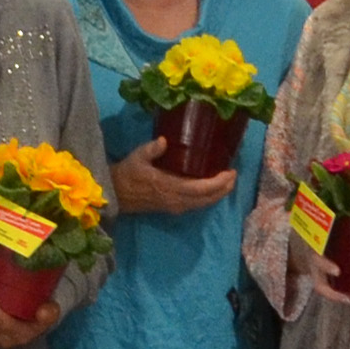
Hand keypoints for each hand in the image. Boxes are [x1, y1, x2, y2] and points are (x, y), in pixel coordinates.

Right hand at [111, 145, 234, 217]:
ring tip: (228, 182)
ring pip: (203, 204)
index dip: (218, 183)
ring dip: (217, 195)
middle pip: (207, 199)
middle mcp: (176, 200)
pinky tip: (212, 190)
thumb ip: (151, 149)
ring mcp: (175, 206)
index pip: (201, 189)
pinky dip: (207, 198)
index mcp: (170, 188)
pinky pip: (196, 205)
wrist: (115, 194)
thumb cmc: (127, 174)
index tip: (230, 172)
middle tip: (234, 175)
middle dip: (224, 189)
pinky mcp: (172, 208)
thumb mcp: (137, 158)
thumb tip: (164, 140)